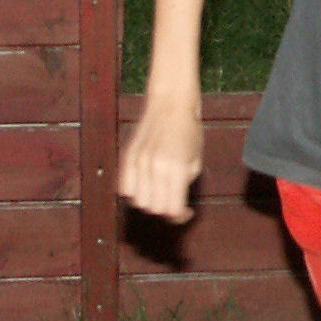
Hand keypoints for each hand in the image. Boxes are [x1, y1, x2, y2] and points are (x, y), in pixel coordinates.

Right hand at [118, 97, 203, 223]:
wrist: (170, 103)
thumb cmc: (189, 130)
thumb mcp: (196, 160)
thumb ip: (185, 184)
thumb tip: (176, 206)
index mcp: (175, 168)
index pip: (172, 209)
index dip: (180, 217)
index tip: (186, 213)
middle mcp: (154, 167)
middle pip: (154, 209)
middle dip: (166, 211)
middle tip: (175, 203)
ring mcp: (138, 162)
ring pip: (138, 202)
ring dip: (150, 203)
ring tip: (160, 193)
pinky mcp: (127, 157)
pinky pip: (124, 189)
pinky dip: (134, 193)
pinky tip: (145, 185)